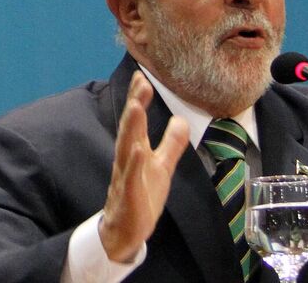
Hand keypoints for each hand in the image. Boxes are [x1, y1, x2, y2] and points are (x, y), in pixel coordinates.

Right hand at [99, 72, 190, 260]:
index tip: (142, 76)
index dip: (139, 99)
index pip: (137, 121)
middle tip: (140, 82)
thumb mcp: (162, 167)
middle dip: (135, 105)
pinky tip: (139, 150)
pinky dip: (134, 164)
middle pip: (130, 128)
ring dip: (131, 127)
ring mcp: (126, 177)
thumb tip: (182, 120)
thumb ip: (171, 144)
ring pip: (126, 148)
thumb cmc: (141, 196)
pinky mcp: (129, 196)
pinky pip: (131, 178)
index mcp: (136, 151)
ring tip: (135, 107)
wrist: (125, 231)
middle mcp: (127, 160)